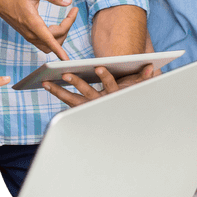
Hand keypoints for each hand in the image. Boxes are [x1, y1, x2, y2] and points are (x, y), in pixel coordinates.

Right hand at [0, 0, 77, 60]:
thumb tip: (69, 1)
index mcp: (33, 23)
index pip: (50, 40)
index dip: (59, 51)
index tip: (67, 59)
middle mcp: (31, 33)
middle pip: (54, 41)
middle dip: (67, 28)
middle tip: (72, 12)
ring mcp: (29, 36)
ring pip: (49, 45)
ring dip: (61, 35)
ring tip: (66, 20)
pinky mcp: (28, 35)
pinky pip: (44, 43)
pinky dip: (54, 38)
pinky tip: (57, 26)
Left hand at [42, 64, 157, 106]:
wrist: (120, 130)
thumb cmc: (126, 103)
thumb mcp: (136, 90)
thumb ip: (142, 78)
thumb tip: (150, 66)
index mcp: (113, 96)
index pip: (110, 86)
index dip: (105, 77)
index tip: (98, 68)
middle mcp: (100, 104)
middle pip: (87, 93)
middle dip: (76, 83)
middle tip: (65, 74)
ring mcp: (89, 109)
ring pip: (72, 100)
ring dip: (59, 91)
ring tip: (46, 82)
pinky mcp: (80, 111)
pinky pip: (67, 103)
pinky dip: (58, 94)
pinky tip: (48, 85)